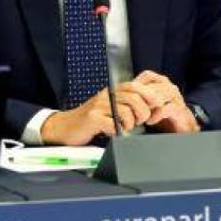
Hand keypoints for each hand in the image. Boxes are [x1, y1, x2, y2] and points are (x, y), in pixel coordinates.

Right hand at [40, 82, 154, 144]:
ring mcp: (98, 106)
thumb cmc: (91, 119)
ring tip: (126, 128)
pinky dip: (117, 131)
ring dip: (130, 123)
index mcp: (113, 91)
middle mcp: (106, 95)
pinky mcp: (92, 119)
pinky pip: (113, 125)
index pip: (136, 86)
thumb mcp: (110, 108)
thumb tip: (151, 106)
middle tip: (140, 122)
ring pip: (126, 112)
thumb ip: (127, 104)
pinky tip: (114, 133)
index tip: (156, 106)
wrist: (65, 127)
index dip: (149, 95)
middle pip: (134, 99)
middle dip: (143, 112)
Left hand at [132, 70, 199, 133]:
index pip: (148, 75)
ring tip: (141, 116)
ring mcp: (176, 98)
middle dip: (140, 98)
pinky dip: (156, 115)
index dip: (137, 84)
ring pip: (159, 96)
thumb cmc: (164, 113)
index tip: (130, 96)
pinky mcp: (180, 110)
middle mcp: (170, 87)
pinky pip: (167, 108)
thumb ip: (141, 96)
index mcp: (162, 83)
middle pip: (151, 87)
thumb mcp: (150, 102)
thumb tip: (124, 95)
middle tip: (133, 109)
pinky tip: (150, 121)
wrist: (183, 124)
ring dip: (147, 107)